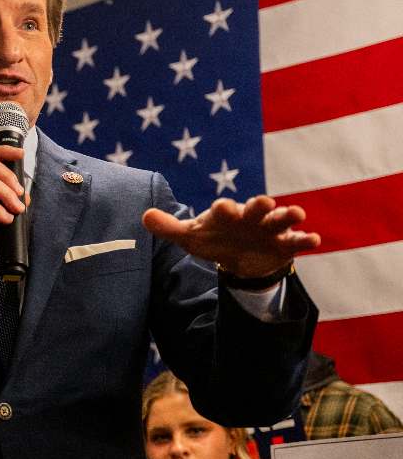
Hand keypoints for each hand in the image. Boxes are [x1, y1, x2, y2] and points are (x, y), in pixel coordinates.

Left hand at [142, 195, 319, 278]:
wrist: (237, 257)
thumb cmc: (214, 240)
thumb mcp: (190, 237)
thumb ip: (169, 227)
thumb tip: (144, 215)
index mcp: (227, 214)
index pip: (224, 209)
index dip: (222, 209)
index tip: (220, 207)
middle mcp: (250, 216)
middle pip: (256, 207)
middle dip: (259, 205)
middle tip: (263, 202)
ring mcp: (270, 229)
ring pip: (281, 219)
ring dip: (288, 215)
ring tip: (298, 214)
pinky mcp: (285, 244)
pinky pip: (297, 240)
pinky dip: (306, 239)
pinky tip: (315, 240)